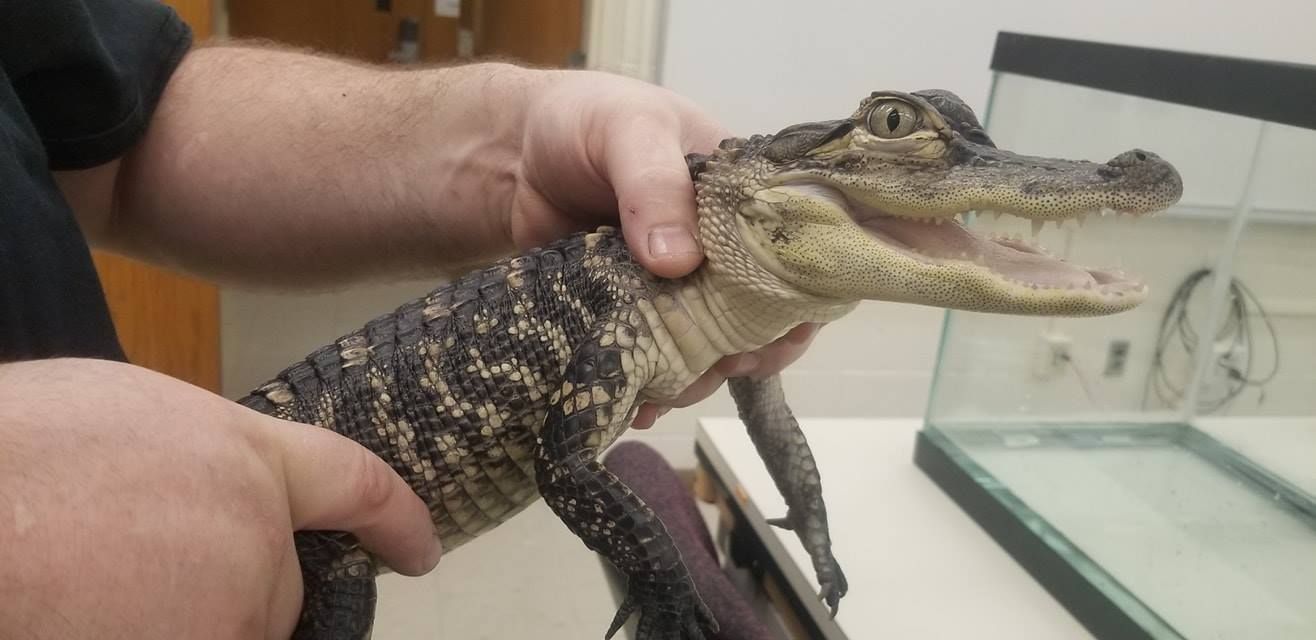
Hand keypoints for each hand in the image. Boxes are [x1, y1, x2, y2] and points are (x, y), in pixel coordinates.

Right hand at [0, 359, 439, 638]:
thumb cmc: (18, 451)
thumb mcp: (125, 415)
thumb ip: (195, 460)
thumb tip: (202, 490)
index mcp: (246, 459)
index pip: (356, 484)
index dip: (396, 518)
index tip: (418, 550)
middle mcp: (259, 542)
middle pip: (276, 586)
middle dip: (223, 583)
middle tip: (124, 561)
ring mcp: (231, 615)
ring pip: (229, 632)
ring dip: (177, 617)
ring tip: (86, 585)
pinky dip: (148, 633)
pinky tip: (84, 612)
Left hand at [511, 72, 820, 419]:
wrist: (508, 151)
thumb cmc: (583, 121)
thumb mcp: (628, 130)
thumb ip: (654, 184)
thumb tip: (679, 261)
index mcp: (740, 199)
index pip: (793, 256)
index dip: (793, 301)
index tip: (771, 336)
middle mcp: (717, 249)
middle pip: (755, 316)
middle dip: (743, 352)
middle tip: (714, 368)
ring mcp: (673, 287)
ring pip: (704, 348)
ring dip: (692, 377)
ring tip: (663, 390)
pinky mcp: (627, 314)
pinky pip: (650, 360)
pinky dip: (647, 387)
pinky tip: (634, 403)